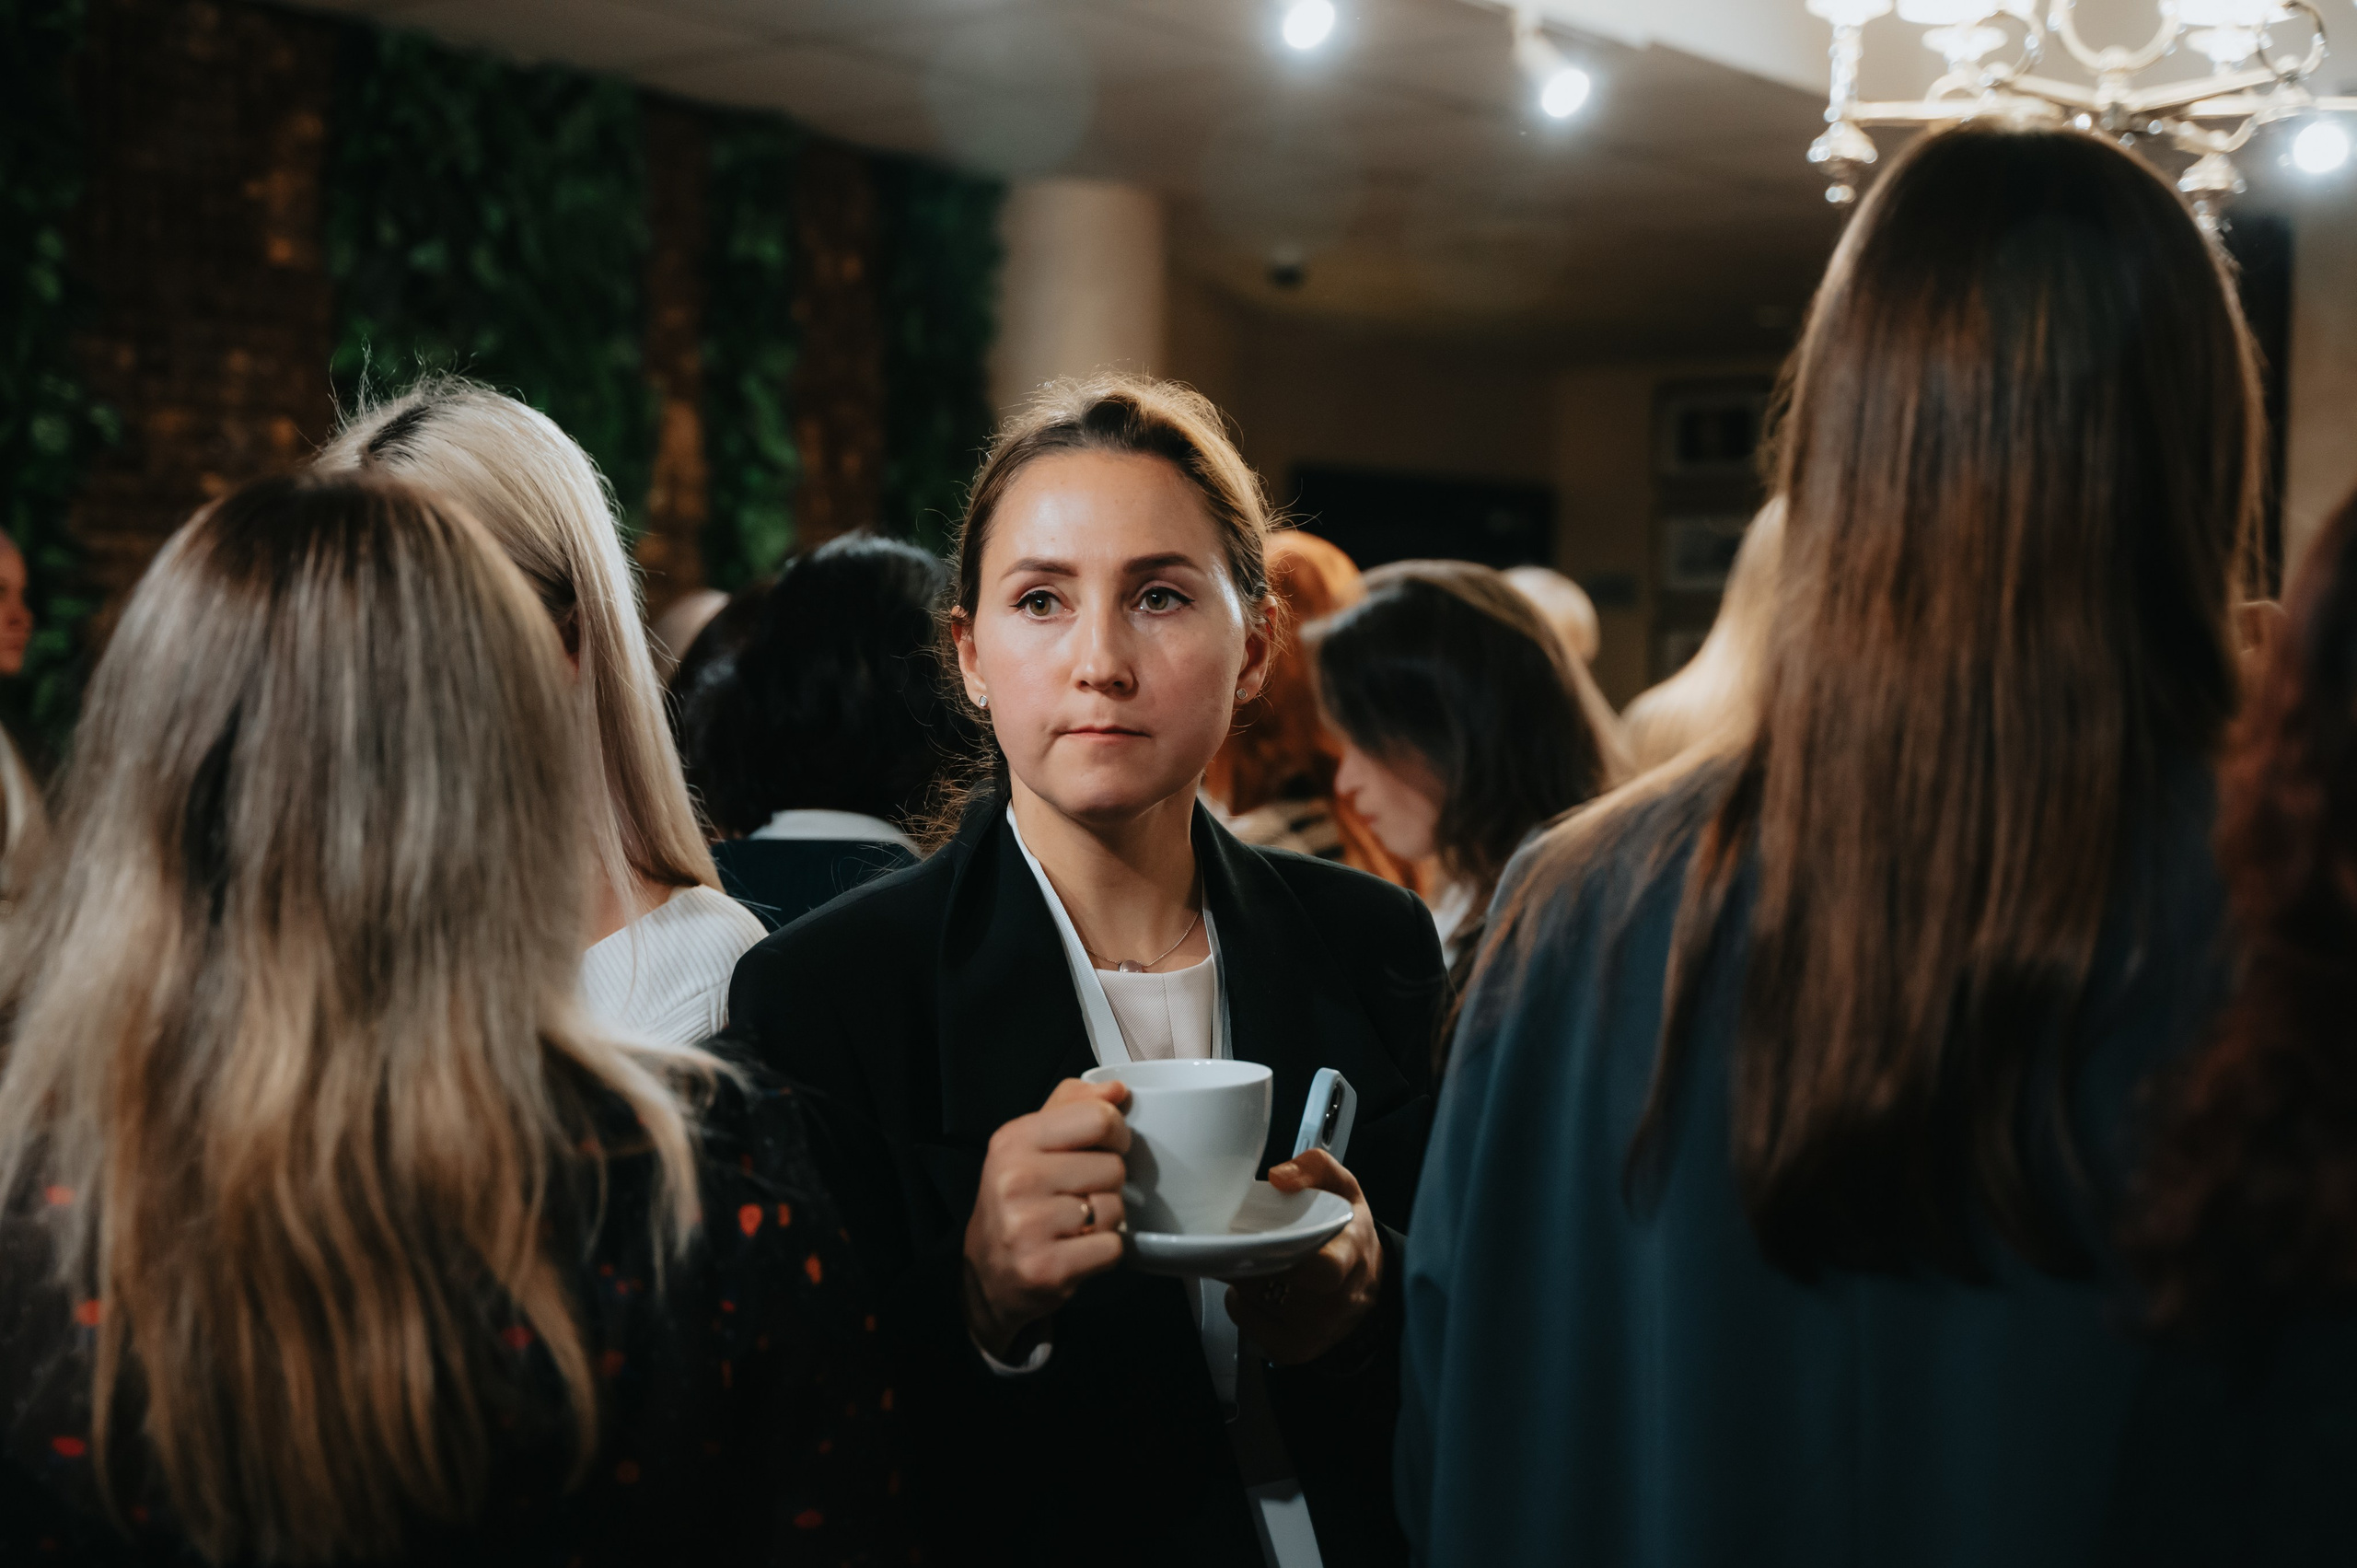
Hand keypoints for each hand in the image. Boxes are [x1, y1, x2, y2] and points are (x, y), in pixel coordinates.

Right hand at [962, 1077, 1131, 1358]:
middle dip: (1107, 1184)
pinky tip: (1077, 1250)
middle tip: (1079, 1195)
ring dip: (1105, 1219)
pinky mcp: (1046, 1268)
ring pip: (1115, 1209)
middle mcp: (1016, 1179)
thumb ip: (1074, 1106)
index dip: (1116, 1133)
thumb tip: (1116, 1090)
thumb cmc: (1018, 1200)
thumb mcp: (1031, 1142)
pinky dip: (1104, 1251)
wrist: (987, 1271)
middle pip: (1113, 1167)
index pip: (1099, 1118)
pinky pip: (1112, 1247)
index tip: (1106, 1146)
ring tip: (1075, 1224)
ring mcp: (1028, 1226)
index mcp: (1015, 1139)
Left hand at [1221, 1149, 1381, 1365]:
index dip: (1288, 1255)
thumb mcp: (1344, 1189)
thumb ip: (1315, 1168)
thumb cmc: (1350, 1234)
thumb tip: (1279, 1178)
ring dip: (1243, 1276)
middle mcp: (1335, 1303)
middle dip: (1249, 1257)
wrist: (1370, 1283)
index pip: (1324, 1268)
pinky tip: (1261, 1286)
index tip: (1265, 1237)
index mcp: (1350, 1258)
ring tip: (1257, 1259)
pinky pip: (1245, 1321)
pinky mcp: (1293, 1349)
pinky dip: (1243, 1301)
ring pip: (1252, 1299)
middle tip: (1242, 1237)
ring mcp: (1314, 1331)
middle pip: (1271, 1281)